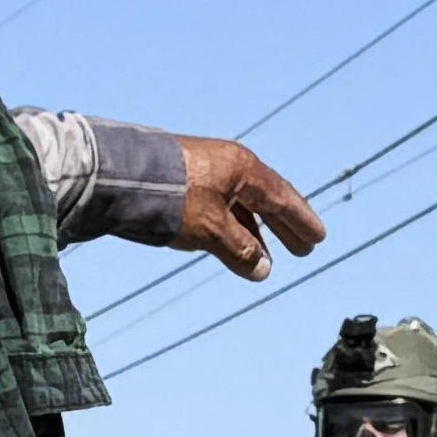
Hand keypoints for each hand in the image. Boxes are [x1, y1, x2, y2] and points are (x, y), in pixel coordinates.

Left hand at [174, 135, 324, 282]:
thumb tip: (264, 269)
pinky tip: (231, 245)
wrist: (118, 176)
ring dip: (255, 232)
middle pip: (265, 200)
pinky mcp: (183, 184)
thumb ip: (239, 249)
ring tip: (265, 257)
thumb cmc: (169, 197)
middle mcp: (227, 167)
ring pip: (239, 206)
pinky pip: (219, 208)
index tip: (318, 239)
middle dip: (284, 227)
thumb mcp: (211, 229)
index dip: (301, 220)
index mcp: (242, 169)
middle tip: (303, 249)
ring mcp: (205, 174)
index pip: (282, 198)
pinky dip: (230, 228)